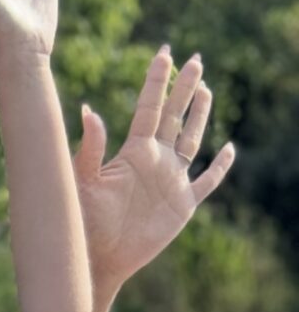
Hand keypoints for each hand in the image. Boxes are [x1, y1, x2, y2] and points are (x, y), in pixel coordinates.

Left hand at [76, 46, 236, 294]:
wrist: (96, 259)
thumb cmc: (82, 222)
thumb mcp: (82, 182)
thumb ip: (89, 148)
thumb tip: (88, 110)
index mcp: (133, 152)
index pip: (149, 108)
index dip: (157, 81)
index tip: (163, 52)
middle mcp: (154, 161)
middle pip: (174, 117)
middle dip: (184, 88)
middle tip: (196, 59)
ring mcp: (171, 181)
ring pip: (191, 140)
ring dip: (199, 116)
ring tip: (205, 89)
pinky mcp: (183, 205)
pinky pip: (206, 182)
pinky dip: (220, 167)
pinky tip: (227, 149)